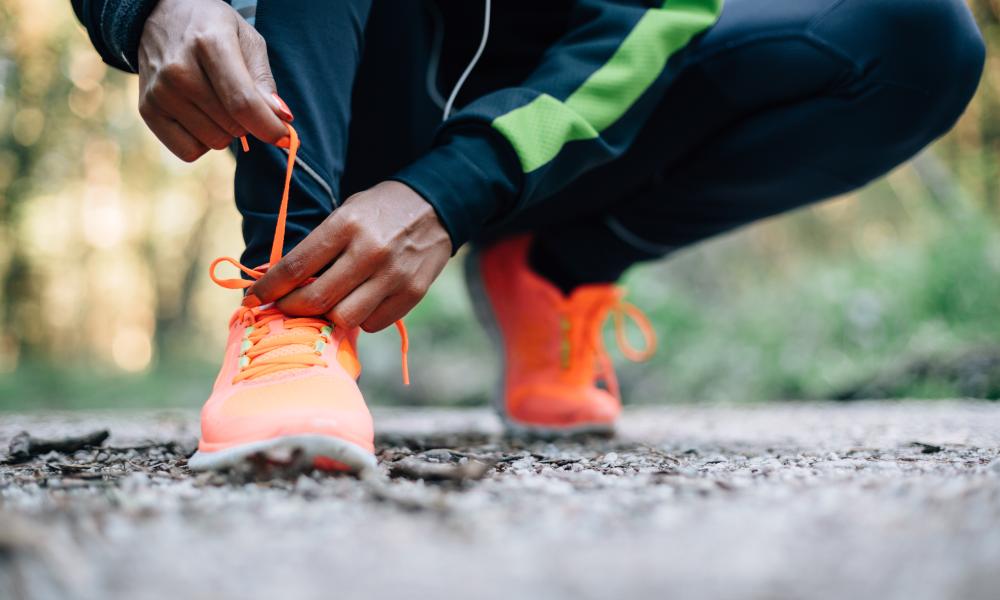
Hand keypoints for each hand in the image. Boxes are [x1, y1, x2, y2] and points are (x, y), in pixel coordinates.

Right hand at [137, 0, 291, 161]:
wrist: (160, 16)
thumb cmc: (212, 29)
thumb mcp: (247, 40)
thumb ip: (264, 81)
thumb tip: (281, 118)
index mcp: (209, 44)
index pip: (243, 103)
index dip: (269, 127)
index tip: (285, 137)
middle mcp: (178, 70)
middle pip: (233, 126)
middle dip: (248, 122)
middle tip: (238, 98)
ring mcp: (159, 92)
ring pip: (215, 142)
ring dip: (226, 130)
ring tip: (214, 100)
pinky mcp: (147, 111)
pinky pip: (190, 152)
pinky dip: (202, 141)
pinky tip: (199, 115)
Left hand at [250, 182, 452, 331]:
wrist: (437, 205)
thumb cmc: (381, 210)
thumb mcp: (346, 213)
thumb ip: (319, 246)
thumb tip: (280, 281)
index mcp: (347, 225)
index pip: (296, 265)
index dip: (268, 288)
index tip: (253, 299)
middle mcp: (370, 251)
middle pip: (317, 299)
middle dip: (291, 308)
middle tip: (283, 307)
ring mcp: (394, 275)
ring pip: (345, 318)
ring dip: (329, 317)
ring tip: (326, 305)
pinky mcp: (413, 293)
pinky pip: (373, 323)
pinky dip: (360, 319)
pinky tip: (359, 303)